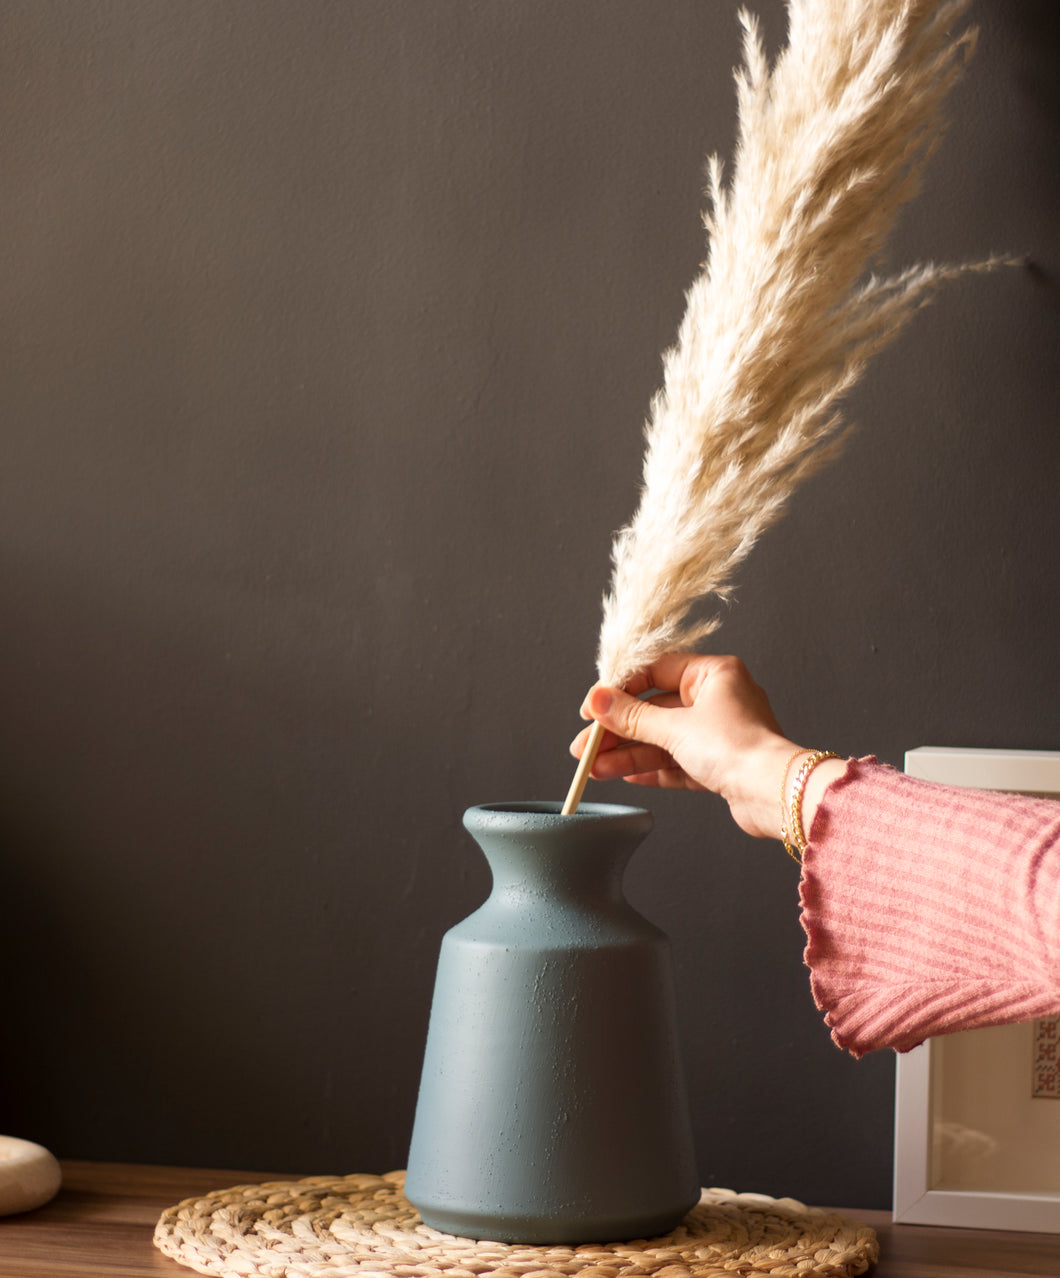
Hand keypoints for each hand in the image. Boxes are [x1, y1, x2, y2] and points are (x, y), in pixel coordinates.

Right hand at [569, 653, 838, 840]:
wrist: (775, 794)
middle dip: (618, 731)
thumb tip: (598, 699)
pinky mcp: (719, 764)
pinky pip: (676, 762)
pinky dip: (650, 768)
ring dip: (627, 753)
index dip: (619, 690)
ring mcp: (719, 733)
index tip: (593, 708)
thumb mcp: (675, 727)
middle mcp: (718, 699)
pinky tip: (623, 774)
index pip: (655, 671)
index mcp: (714, 674)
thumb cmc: (738, 748)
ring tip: (595, 767)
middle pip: (654, 710)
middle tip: (586, 746)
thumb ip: (632, 715)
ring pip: (662, 739)